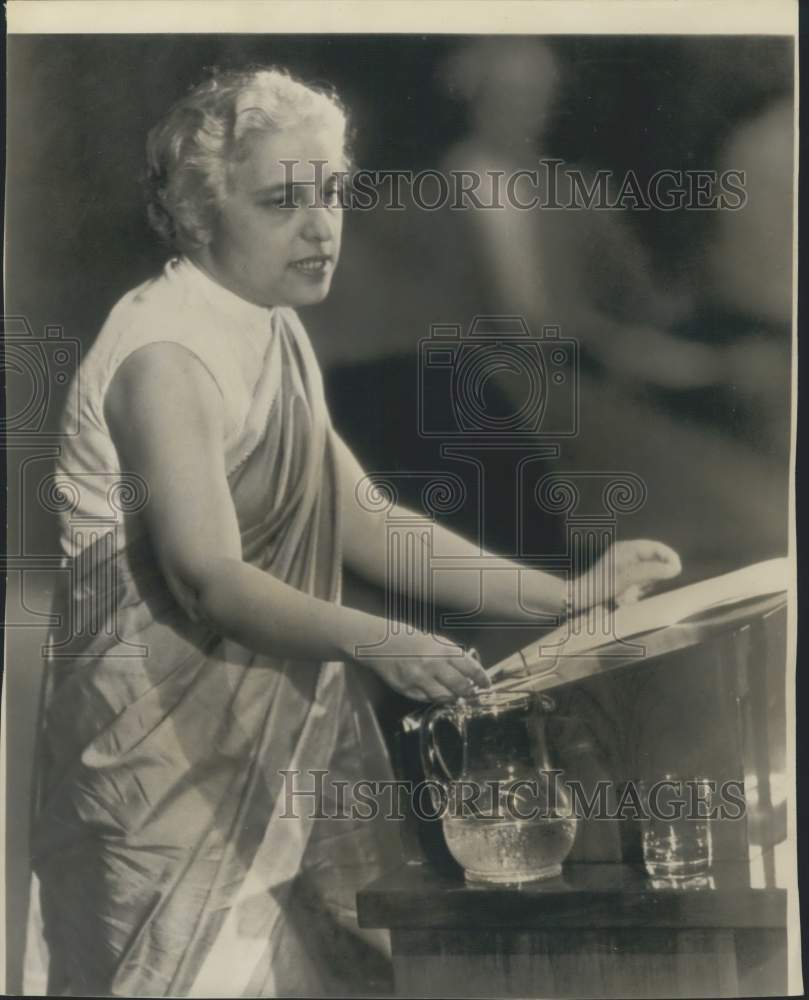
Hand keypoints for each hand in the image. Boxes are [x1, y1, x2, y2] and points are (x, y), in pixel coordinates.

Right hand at [359, 629, 490, 702]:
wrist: (377, 641)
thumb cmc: (406, 638)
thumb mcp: (433, 640)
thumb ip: (450, 655)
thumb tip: (468, 671)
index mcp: (442, 649)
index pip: (471, 669)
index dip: (482, 679)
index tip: (486, 684)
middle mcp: (433, 665)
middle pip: (461, 687)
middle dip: (469, 691)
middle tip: (472, 692)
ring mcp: (419, 679)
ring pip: (446, 697)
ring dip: (454, 697)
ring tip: (455, 694)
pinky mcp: (408, 689)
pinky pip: (428, 699)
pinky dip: (435, 698)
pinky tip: (437, 692)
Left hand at [578, 539, 681, 609]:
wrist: (578, 597)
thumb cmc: (600, 586)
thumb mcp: (627, 578)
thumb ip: (651, 571)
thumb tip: (674, 568)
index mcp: (628, 548)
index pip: (657, 548)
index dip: (670, 558)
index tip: (677, 572)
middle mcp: (627, 554)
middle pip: (655, 560)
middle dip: (657, 574)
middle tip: (649, 587)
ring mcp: (624, 565)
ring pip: (648, 572)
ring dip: (647, 584)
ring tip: (634, 593)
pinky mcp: (622, 577)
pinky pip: (639, 581)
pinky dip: (639, 589)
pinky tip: (629, 596)